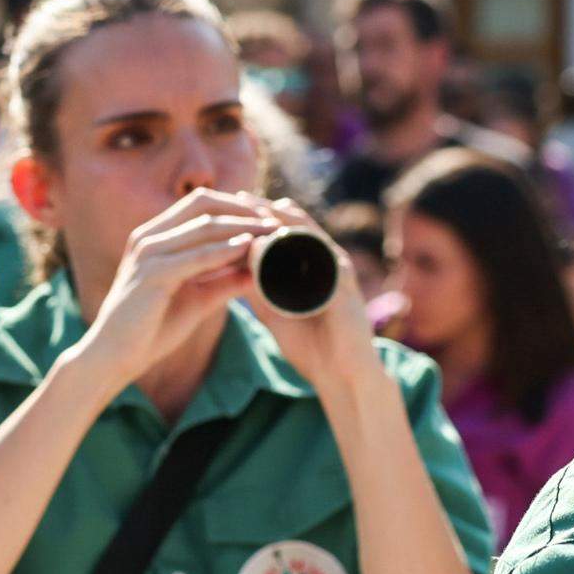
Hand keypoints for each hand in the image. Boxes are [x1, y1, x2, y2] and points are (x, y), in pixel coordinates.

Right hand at [65, 188, 266, 388]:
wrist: (115, 357)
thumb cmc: (151, 329)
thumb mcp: (197, 299)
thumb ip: (225, 281)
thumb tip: (260, 272)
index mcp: (155, 237)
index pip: (200, 205)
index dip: (236, 206)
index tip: (267, 218)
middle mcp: (148, 236)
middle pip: (203, 204)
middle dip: (242, 209)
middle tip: (275, 221)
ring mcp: (148, 252)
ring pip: (203, 226)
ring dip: (241, 227)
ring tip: (271, 233)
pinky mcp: (152, 274)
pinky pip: (196, 256)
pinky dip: (225, 250)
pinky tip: (249, 249)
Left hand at [248, 197, 384, 398]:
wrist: (342, 377)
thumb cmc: (312, 349)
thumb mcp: (274, 313)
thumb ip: (257, 290)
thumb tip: (230, 269)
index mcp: (311, 267)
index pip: (284, 231)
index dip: (258, 217)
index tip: (228, 206)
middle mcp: (327, 262)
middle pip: (296, 224)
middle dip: (267, 209)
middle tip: (239, 196)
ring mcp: (338, 270)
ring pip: (309, 233)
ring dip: (282, 218)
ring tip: (255, 207)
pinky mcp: (344, 284)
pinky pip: (321, 256)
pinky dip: (300, 246)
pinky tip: (278, 238)